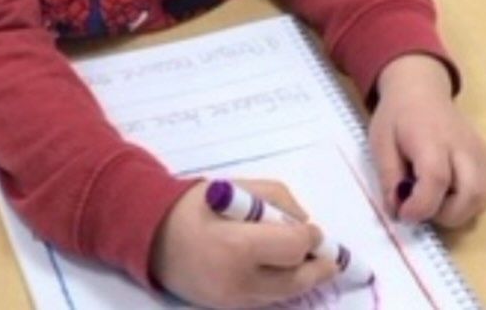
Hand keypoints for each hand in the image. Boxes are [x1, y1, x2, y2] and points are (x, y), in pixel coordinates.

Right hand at [150, 178, 335, 308]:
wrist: (155, 236)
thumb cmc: (196, 206)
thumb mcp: (236, 187)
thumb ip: (276, 198)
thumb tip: (303, 221)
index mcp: (238, 245)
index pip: (292, 248)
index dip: (310, 238)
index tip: (314, 230)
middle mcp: (239, 280)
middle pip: (296, 281)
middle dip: (318, 267)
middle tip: (330, 258)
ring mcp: (234, 301)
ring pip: (285, 295)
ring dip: (304, 280)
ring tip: (315, 265)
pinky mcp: (230, 309)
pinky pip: (267, 300)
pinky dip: (282, 287)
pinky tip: (287, 273)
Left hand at [369, 53, 485, 228]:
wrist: (420, 90)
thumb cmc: (397, 117)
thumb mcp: (380, 142)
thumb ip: (389, 177)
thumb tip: (397, 212)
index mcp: (431, 138)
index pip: (436, 178)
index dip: (421, 205)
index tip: (403, 214)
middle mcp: (463, 146)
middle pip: (470, 193)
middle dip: (445, 214)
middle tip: (421, 206)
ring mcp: (480, 153)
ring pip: (482, 198)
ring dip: (458, 211)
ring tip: (433, 198)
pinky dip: (469, 203)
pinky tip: (448, 193)